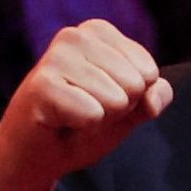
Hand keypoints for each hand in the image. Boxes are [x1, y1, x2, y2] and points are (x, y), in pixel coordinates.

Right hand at [0, 20, 173, 190]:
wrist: (35, 157)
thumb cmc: (78, 128)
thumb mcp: (125, 113)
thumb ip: (150, 100)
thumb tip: (156, 92)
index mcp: (97, 33)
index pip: (149, 71)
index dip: (132, 99)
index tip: (100, 102)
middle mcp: (75, 36)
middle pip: (136, 83)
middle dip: (117, 110)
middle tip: (84, 112)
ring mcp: (55, 58)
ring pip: (117, 98)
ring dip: (99, 120)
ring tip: (72, 117)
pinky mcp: (42, 85)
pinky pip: (94, 113)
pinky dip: (83, 127)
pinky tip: (59, 123)